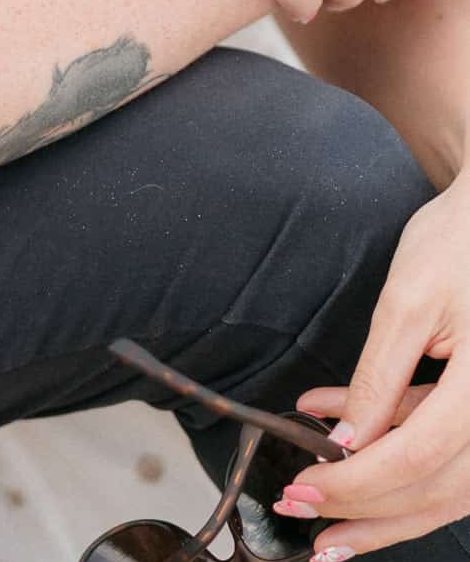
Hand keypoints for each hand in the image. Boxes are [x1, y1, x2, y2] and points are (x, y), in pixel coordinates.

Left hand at [282, 178, 469, 554]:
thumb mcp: (406, 302)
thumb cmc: (457, 246)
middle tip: (305, 515)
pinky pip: (449, 453)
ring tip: (323, 505)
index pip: (417, 458)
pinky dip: (398, 456)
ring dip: (384, 502)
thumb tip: (346, 442)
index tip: (306, 490)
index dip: (359, 484)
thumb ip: (378, 376)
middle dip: (368, 510)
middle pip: (437, 489)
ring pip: (448, 487)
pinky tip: (341, 438)